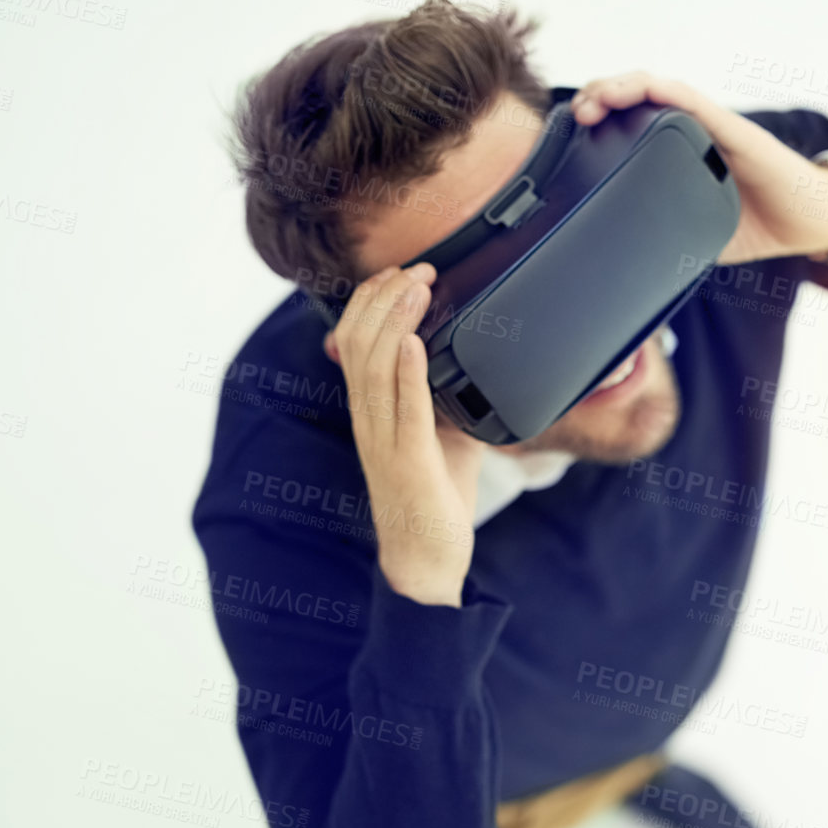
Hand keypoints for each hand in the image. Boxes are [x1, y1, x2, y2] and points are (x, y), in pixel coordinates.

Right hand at [324, 264, 484, 606]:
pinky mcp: (409, 462)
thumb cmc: (434, 497)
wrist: (426, 559)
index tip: (400, 272)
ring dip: (396, 321)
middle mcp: (369, 421)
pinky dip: (407, 374)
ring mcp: (385, 441)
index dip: (371, 302)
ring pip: (375, 368)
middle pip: (360, 344)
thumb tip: (472, 366)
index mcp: (371, 411)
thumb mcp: (443, 434)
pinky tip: (413, 344)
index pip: (355, 342)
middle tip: (416, 268)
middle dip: (385, 299)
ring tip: (416, 288)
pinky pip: (404, 411)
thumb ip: (447, 398)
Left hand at [569, 71, 827, 263]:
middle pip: (636, 98)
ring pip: (659, 91)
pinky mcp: (735, 130)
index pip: (630, 123)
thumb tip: (622, 271)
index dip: (598, 121)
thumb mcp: (696, 236)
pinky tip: (643, 90)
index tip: (570, 133)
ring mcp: (713, 126)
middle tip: (577, 115)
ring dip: (623, 87)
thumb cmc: (759, 223)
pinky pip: (695, 104)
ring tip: (595, 98)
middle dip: (599, 97)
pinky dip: (667, 94)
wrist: (809, 222)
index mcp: (678, 153)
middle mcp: (692, 131)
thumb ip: (663, 238)